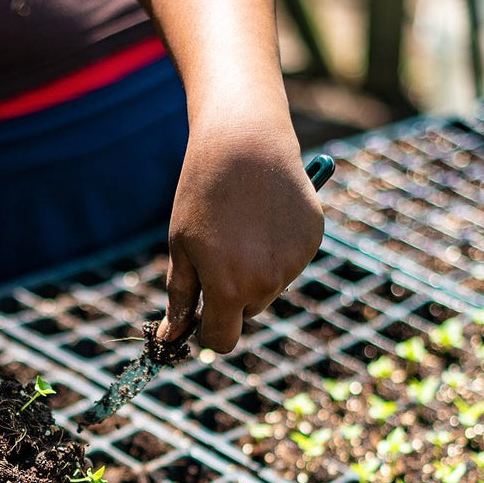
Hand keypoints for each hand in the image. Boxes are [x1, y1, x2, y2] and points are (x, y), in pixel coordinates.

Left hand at [158, 111, 324, 353]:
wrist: (245, 142)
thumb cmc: (203, 194)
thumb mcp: (182, 247)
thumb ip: (180, 298)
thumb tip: (170, 339)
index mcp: (229, 289)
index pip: (222, 340)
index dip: (207, 331)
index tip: (199, 315)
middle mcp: (267, 283)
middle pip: (247, 313)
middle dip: (232, 295)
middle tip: (219, 250)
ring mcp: (295, 262)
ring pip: (270, 287)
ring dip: (256, 271)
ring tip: (243, 226)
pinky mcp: (313, 240)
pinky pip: (290, 262)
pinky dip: (278, 249)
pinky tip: (265, 216)